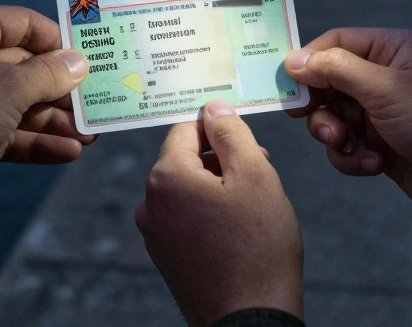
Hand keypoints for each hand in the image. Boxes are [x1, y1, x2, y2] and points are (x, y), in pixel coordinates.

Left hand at [0, 4, 93, 210]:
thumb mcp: (9, 90)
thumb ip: (49, 75)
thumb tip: (77, 63)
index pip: (26, 24)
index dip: (61, 44)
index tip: (92, 63)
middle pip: (23, 67)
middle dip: (61, 92)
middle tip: (95, 109)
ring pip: (14, 102)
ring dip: (51, 120)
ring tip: (88, 138)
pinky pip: (0, 128)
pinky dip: (30, 140)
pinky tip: (64, 153)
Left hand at [135, 100, 302, 326]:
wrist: (250, 319)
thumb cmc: (258, 247)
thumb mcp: (256, 174)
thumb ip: (232, 133)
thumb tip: (213, 107)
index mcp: (166, 177)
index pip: (185, 128)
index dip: (218, 126)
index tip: (244, 133)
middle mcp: (150, 204)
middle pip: (185, 159)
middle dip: (222, 159)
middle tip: (262, 171)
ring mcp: (155, 234)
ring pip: (187, 190)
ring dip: (218, 187)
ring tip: (254, 206)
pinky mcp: (166, 258)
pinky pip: (185, 219)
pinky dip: (210, 215)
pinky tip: (239, 231)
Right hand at [285, 29, 411, 243]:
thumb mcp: (385, 90)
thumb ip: (336, 69)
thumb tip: (293, 59)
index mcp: (391, 49)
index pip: (334, 42)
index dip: (308, 62)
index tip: (287, 86)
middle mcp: (383, 75)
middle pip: (326, 82)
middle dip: (321, 107)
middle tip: (318, 124)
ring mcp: (380, 111)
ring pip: (331, 116)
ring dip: (335, 136)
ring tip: (353, 148)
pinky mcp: (379, 142)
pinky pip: (345, 144)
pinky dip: (351, 157)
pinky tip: (374, 164)